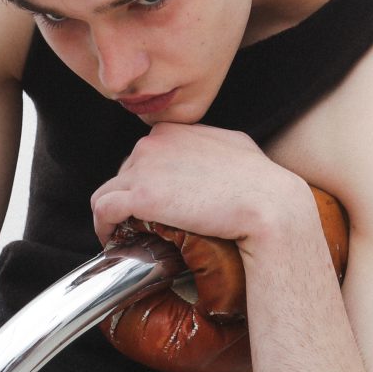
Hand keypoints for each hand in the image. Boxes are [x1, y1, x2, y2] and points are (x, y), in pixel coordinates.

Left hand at [91, 122, 298, 251]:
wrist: (269, 203)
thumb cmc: (260, 181)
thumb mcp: (234, 146)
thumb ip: (209, 145)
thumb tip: (209, 155)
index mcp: (173, 130)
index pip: (141, 156)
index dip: (143, 182)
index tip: (151, 204)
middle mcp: (153, 142)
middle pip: (123, 174)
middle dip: (130, 199)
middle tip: (140, 224)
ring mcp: (144, 167)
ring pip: (107, 192)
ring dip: (113, 215)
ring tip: (124, 235)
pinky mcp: (140, 196)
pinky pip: (103, 210)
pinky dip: (104, 227)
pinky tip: (116, 241)